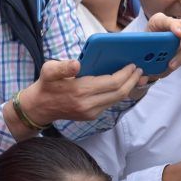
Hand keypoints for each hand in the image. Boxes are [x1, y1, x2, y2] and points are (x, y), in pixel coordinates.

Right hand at [18, 60, 141, 126]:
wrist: (39, 107)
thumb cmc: (46, 85)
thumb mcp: (48, 70)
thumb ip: (62, 67)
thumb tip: (77, 64)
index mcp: (81, 91)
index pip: (113, 83)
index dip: (126, 74)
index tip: (133, 65)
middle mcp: (88, 104)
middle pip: (120, 93)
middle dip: (132, 81)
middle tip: (140, 70)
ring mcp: (91, 112)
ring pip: (117, 99)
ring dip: (129, 88)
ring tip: (138, 77)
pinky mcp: (92, 115)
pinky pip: (110, 103)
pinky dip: (120, 93)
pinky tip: (124, 84)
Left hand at [144, 13, 180, 74]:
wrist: (145, 52)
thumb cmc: (142, 45)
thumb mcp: (137, 42)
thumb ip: (140, 44)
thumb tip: (140, 54)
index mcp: (159, 20)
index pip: (169, 20)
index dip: (175, 26)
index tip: (178, 34)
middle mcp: (174, 25)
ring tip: (171, 65)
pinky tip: (174, 65)